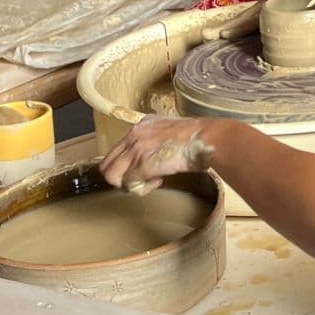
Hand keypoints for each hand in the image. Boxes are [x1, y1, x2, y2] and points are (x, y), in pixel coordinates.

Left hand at [100, 114, 219, 194]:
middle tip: (141, 180)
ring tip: (149, 182)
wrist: (207, 137)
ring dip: (129, 184)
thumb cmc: (198, 136)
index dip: (127, 165)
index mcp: (141, 125)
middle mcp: (134, 135)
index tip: (143, 169)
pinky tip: (159, 181)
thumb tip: (156, 155)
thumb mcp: (171, 130)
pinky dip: (142, 188)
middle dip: (122, 177)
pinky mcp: (142, 164)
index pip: (117, 149)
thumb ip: (158, 139)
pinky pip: (129, 185)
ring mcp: (136, 149)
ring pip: (112, 176)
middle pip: (107, 164)